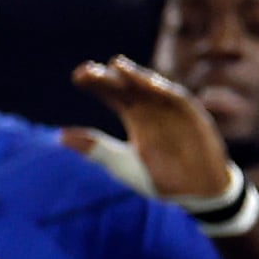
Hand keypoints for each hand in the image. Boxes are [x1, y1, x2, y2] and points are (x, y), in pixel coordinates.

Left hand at [72, 58, 241, 210]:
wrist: (197, 193)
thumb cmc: (162, 179)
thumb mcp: (124, 165)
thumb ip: (96, 150)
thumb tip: (60, 136)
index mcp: (135, 116)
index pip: (112, 93)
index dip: (96, 83)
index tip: (78, 77)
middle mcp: (151, 107)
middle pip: (127, 85)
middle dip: (109, 77)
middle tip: (88, 71)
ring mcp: (171, 109)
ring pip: (150, 86)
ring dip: (135, 76)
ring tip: (116, 66)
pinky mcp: (191, 115)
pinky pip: (175, 98)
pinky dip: (162, 89)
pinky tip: (146, 82)